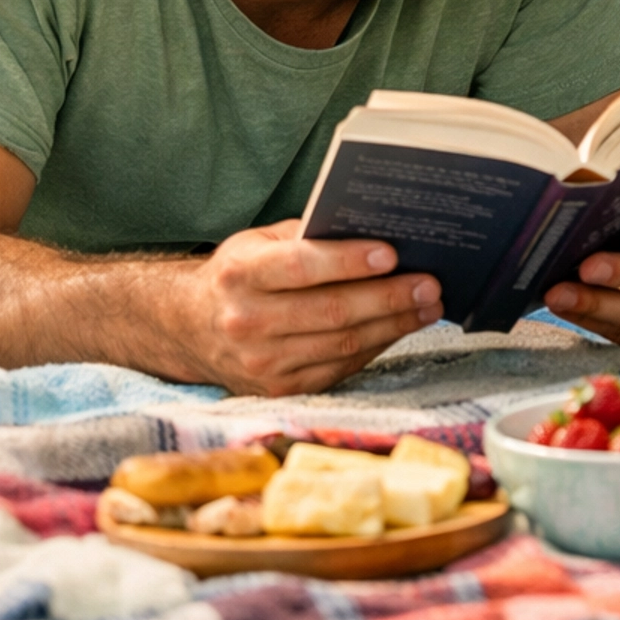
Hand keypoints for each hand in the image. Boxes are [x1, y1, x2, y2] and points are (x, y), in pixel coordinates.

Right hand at [164, 221, 444, 394]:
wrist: (190, 328)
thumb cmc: (238, 273)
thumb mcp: (258, 241)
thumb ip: (307, 235)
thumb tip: (373, 230)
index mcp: (240, 274)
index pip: (302, 268)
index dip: (348, 261)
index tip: (391, 253)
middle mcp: (247, 322)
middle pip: (331, 312)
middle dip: (389, 297)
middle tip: (430, 283)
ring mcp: (263, 363)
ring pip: (341, 344)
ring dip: (393, 325)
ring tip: (428, 306)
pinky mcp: (280, 389)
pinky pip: (339, 367)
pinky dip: (375, 346)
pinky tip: (398, 328)